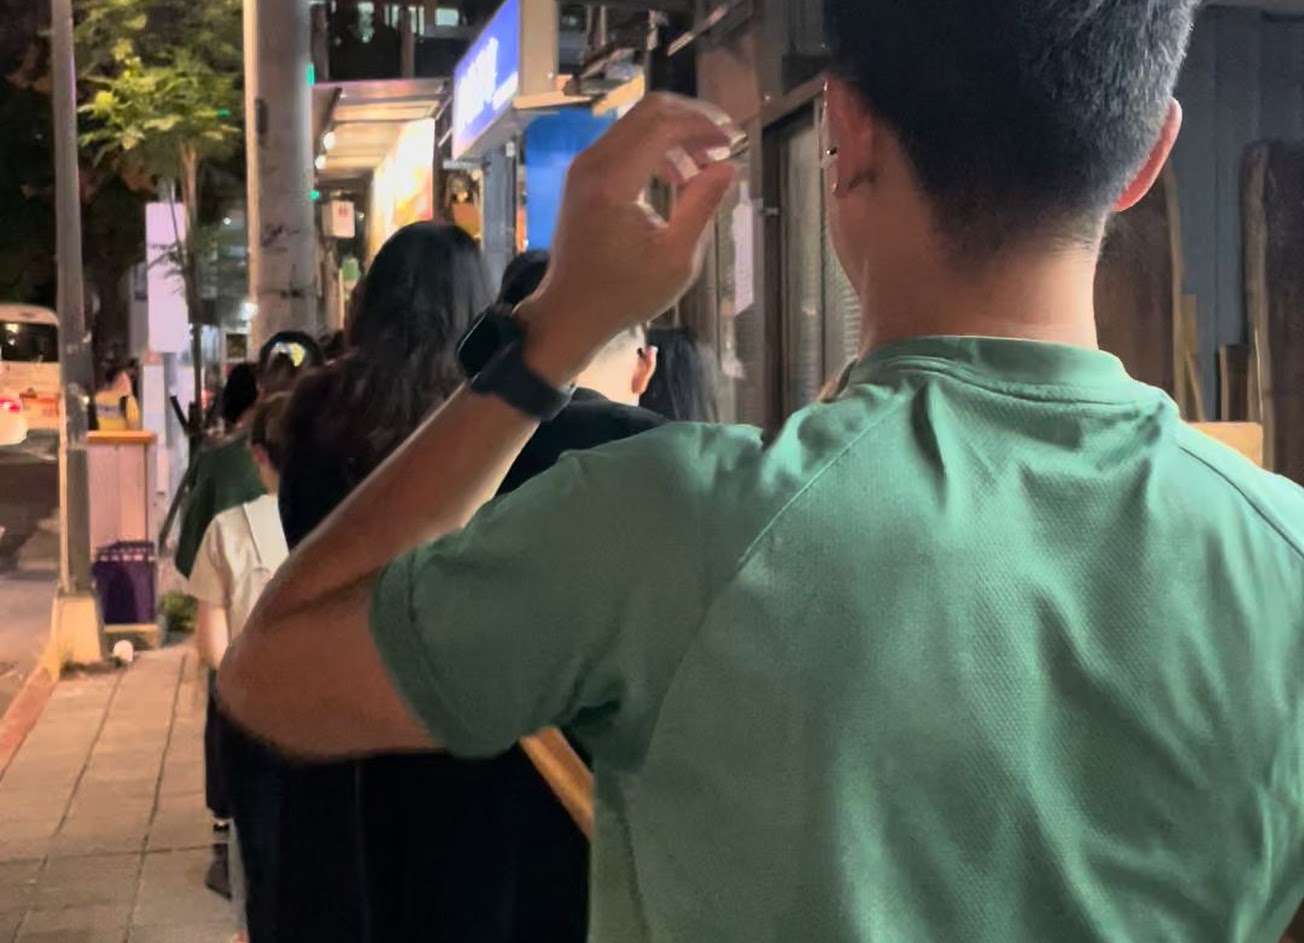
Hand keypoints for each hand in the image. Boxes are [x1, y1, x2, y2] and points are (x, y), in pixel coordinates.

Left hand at [519, 93, 740, 383]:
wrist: (571, 311)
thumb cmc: (624, 294)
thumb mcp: (676, 259)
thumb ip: (702, 207)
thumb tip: (729, 166)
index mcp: (612, 183)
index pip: (663, 126)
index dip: (703, 127)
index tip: (733, 143)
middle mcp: (593, 163)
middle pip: (649, 112)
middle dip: (692, 120)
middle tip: (723, 144)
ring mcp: (585, 166)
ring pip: (637, 123)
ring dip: (676, 135)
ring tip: (705, 167)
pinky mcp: (585, 175)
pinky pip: (626, 142)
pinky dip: (656, 148)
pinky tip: (679, 177)